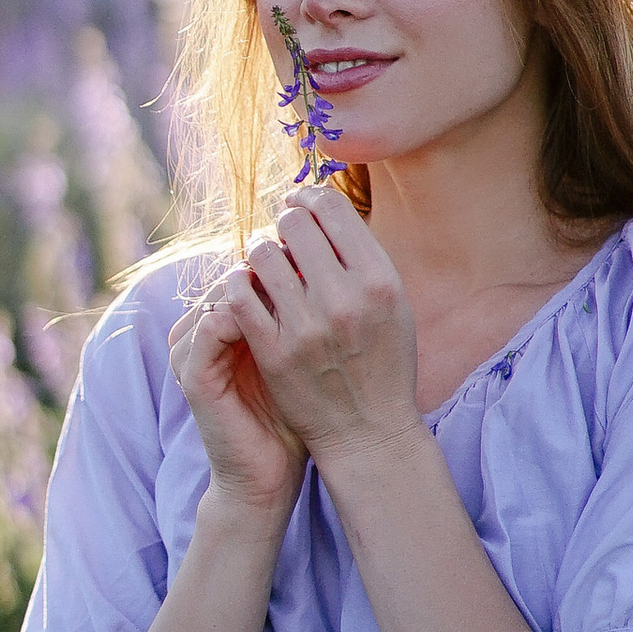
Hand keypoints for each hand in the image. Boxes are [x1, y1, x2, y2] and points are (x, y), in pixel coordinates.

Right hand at [169, 277, 306, 531]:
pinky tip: (289, 321)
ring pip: (224, 291)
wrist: (268, 476)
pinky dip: (247, 316)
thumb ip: (309, 315)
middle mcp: (200, 329)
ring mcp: (190, 349)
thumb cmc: (295, 416)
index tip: (329, 262)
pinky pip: (213, 325)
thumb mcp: (303, 357)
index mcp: (225, 321)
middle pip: (236, 274)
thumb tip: (343, 267)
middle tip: (318, 270)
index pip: (252, 269)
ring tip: (308, 294)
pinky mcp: (191, 372)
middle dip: (277, 270)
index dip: (288, 261)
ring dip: (265, 290)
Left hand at [208, 190, 422, 468]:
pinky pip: (240, 296)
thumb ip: (364, 259)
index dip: (309, 197)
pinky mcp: (274, 353)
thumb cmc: (383, 364)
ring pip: (261, 255)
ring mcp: (307, 328)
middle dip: (283, 221)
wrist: (368, 433)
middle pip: (295, 224)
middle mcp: (345, 300)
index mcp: (381, 281)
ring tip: (262, 260)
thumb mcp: (394, 307)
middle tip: (279, 231)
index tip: (298, 203)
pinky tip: (244, 286)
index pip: (333, 210)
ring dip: (258, 251)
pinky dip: (238, 283)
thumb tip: (323, 207)